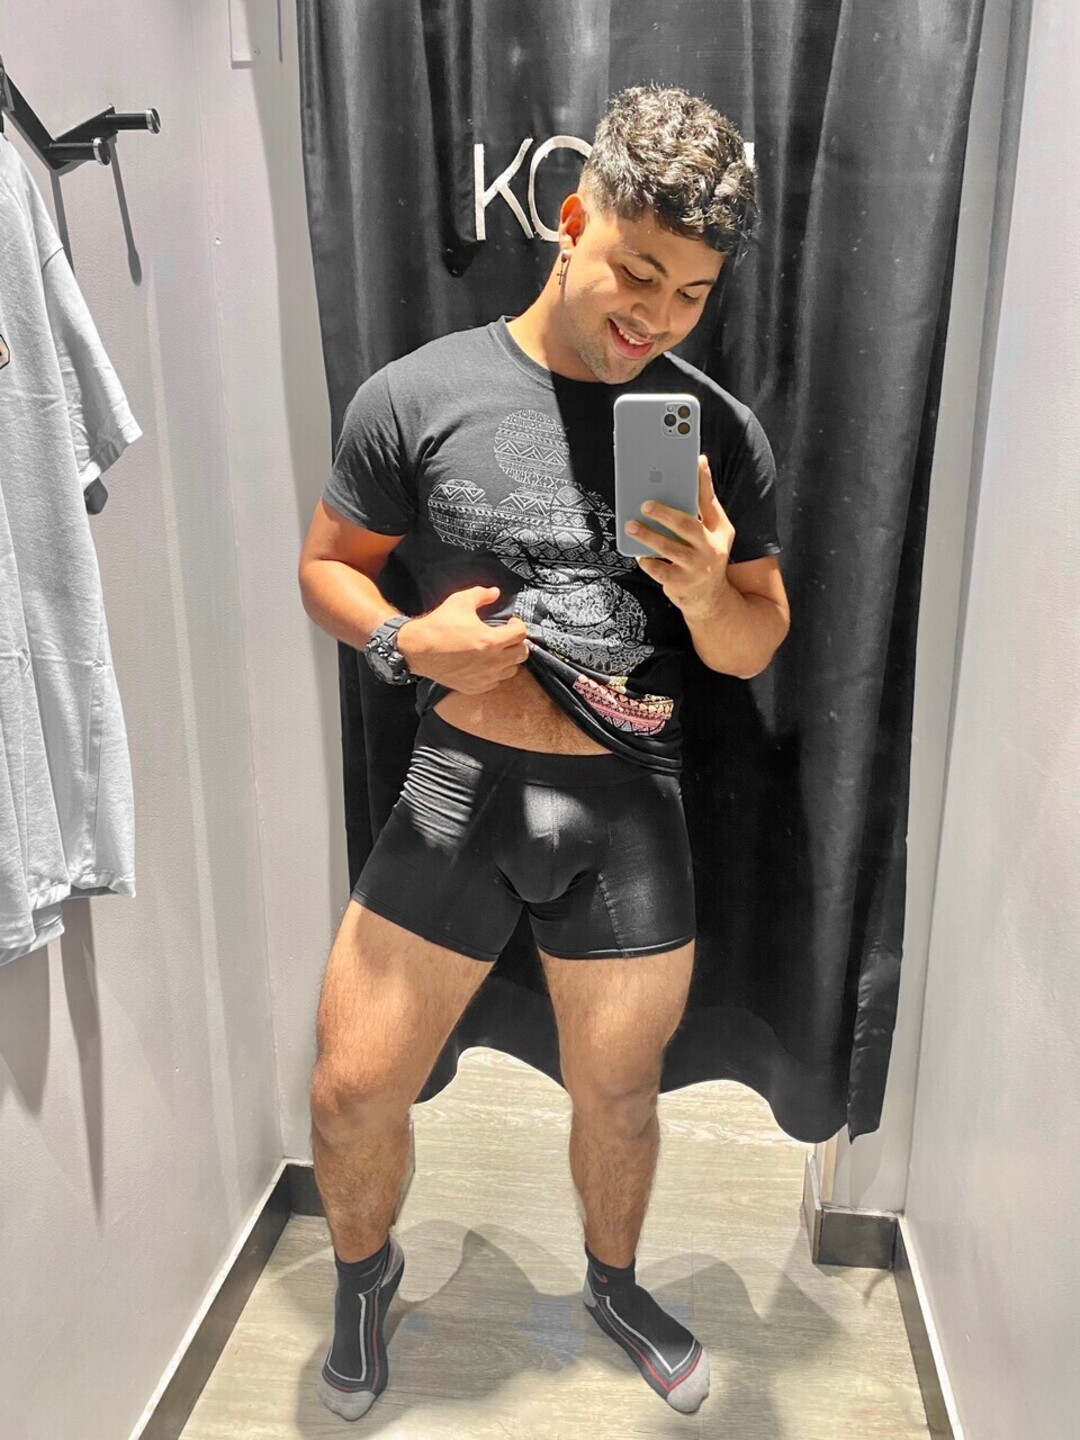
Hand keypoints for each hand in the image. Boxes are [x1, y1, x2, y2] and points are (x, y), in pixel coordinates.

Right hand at [397, 586, 530, 694]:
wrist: (417, 649)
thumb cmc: (438, 625)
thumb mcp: (460, 601)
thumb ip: (481, 594)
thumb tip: (495, 592)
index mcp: (490, 640)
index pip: (521, 634)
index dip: (518, 625)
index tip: (510, 622)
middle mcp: (491, 662)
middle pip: (521, 654)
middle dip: (517, 642)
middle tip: (506, 636)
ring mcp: (484, 677)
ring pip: (511, 670)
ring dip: (508, 658)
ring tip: (496, 650)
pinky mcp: (475, 688)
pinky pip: (496, 682)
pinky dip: (495, 673)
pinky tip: (485, 663)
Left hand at [625, 454, 734, 617]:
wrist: (710, 599)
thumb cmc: (705, 556)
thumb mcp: (713, 533)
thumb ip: (704, 506)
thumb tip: (697, 468)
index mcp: (720, 531)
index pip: (710, 502)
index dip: (703, 481)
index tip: (695, 461)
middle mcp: (712, 549)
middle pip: (687, 526)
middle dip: (665, 513)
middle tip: (645, 504)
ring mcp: (697, 568)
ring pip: (669, 548)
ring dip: (648, 536)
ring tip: (631, 526)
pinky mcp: (681, 583)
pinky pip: (658, 569)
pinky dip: (647, 560)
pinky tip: (638, 553)